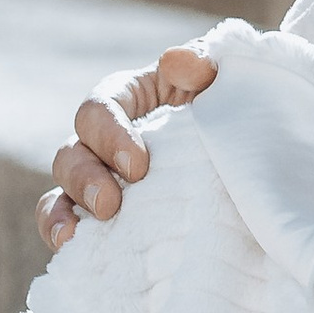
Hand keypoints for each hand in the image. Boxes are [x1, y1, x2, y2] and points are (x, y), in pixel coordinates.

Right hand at [37, 46, 215, 249]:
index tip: (138, 165)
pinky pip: (68, 227)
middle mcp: (103, 140)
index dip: (109, 135)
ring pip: (61, 192)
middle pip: (72, 153)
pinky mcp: (105, 218)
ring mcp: (100, 180)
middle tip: (111, 204)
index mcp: (126, 98)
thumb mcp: (221, 79)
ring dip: (62, 213)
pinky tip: (71, 250)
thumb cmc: (229, 107)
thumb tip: (181, 62)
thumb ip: (202, 65)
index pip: (98, 109)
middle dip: (85, 179)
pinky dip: (61, 236)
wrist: (253, 155)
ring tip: (74, 236)